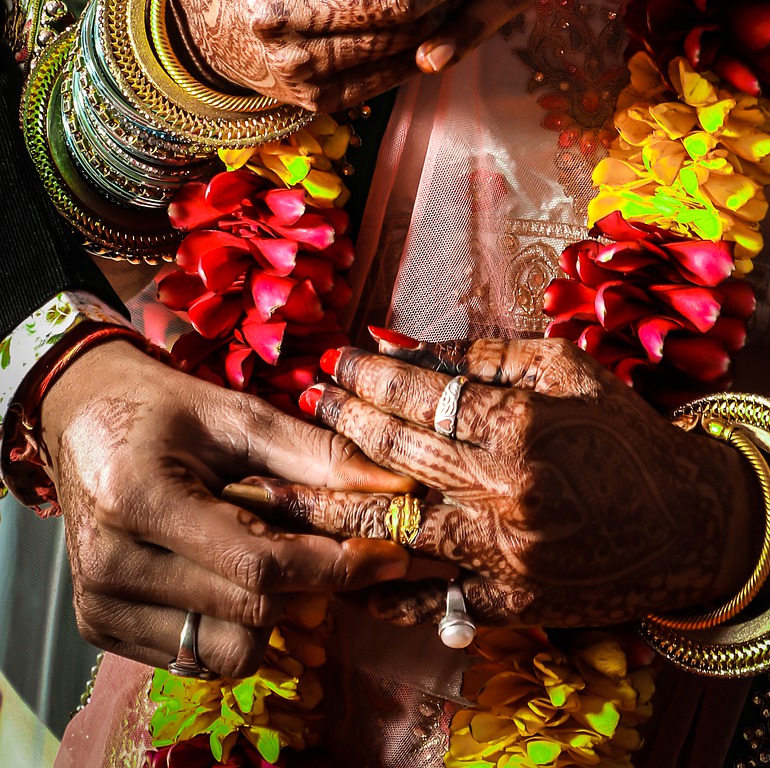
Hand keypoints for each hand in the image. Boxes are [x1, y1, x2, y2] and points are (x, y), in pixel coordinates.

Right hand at [39, 341, 413, 676]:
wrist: (79, 414)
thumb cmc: (162, 407)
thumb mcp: (239, 414)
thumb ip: (317, 456)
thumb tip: (395, 490)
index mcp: (140, 498)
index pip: (259, 565)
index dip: (335, 566)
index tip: (390, 553)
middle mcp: (111, 564)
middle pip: (251, 612)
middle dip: (310, 582)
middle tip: (328, 540)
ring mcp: (100, 605)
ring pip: (229, 649)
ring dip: (270, 609)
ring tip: (260, 549)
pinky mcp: (99, 627)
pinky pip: (197, 655)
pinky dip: (231, 621)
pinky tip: (224, 570)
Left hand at [237, 335, 759, 629]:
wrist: (689, 524)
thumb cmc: (623, 433)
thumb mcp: (565, 370)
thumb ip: (480, 355)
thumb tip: (396, 343)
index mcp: (524, 427)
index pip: (421, 396)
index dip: (369, 375)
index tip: (335, 360)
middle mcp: (508, 495)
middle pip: (395, 458)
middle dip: (338, 424)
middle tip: (302, 401)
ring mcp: (506, 558)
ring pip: (391, 533)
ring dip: (325, 510)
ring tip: (269, 490)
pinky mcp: (511, 605)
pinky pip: (427, 597)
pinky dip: (379, 584)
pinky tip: (332, 568)